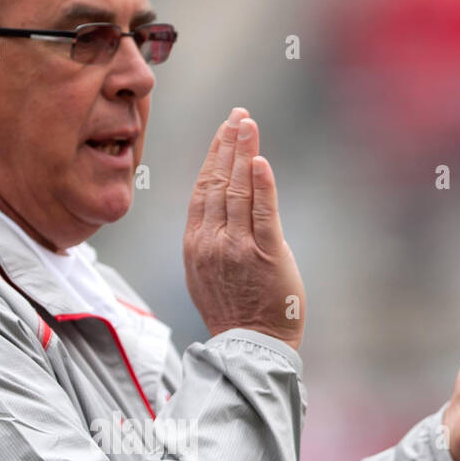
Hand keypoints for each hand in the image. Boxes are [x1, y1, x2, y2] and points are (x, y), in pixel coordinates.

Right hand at [183, 108, 304, 348]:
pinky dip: (261, 185)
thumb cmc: (234, 312)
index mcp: (196, 244)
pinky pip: (262, 214)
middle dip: (228, 144)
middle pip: (218, 182)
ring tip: (249, 124)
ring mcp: (236, 248)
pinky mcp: (264, 256)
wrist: (250, 345)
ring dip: (244, 153)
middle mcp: (211, 242)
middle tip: (239, 115)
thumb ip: (212, 239)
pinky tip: (260, 161)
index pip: (202, 189)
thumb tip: (225, 207)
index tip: (224, 131)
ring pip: (238, 191)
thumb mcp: (207, 273)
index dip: (213, 156)